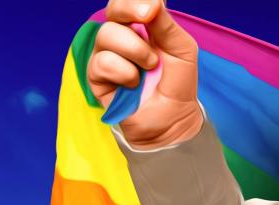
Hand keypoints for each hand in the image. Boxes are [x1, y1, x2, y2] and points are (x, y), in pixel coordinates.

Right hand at [88, 0, 203, 148]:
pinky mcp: (97, 76)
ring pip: (106, 34)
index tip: (151, 6)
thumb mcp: (182, 49)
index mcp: (142, 25)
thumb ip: (166, 24)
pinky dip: (124, 72)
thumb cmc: (177, 83)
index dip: (133, 0)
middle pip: (112, 9)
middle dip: (127, 9)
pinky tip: (133, 83)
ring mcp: (107, 54)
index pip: (128, 1)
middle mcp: (122, 36)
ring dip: (135, 50)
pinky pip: (102, 62)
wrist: (174, 118)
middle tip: (146, 15)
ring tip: (149, 66)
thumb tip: (151, 1)